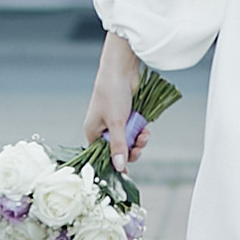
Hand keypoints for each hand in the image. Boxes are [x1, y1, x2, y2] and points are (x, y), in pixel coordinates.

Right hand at [85, 31, 148, 163]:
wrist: (122, 69)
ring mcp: (116, 122)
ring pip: (129, 140)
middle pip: (118, 150)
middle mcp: (103, 129)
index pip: (102, 156)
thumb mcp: (116, 123)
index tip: (127, 170)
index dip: (115, 162)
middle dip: (131, 150)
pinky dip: (141, 131)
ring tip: (145, 135)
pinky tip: (146, 129)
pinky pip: (135, 130)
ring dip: (138, 140)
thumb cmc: (112, 94)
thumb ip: (118, 145)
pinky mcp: (127, 116)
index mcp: (93, 133)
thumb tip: (119, 167)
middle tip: (139, 146)